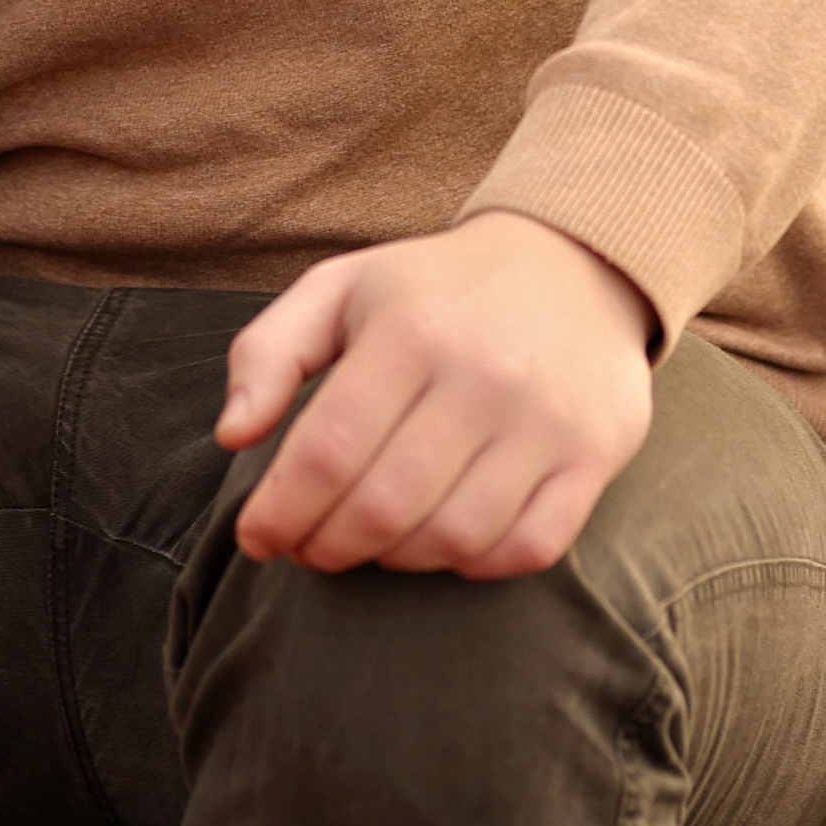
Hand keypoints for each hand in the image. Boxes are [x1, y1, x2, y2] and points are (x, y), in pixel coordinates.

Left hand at [217, 212, 655, 580]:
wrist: (572, 262)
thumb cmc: (434, 290)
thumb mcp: (341, 288)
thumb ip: (269, 352)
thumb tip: (231, 436)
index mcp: (409, 329)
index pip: (327, 451)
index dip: (281, 512)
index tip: (257, 538)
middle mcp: (482, 374)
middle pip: (384, 506)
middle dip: (328, 545)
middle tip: (309, 548)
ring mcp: (545, 419)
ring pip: (453, 538)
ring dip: (395, 559)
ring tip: (371, 541)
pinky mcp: (594, 454)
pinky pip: (529, 548)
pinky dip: (475, 564)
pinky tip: (444, 542)